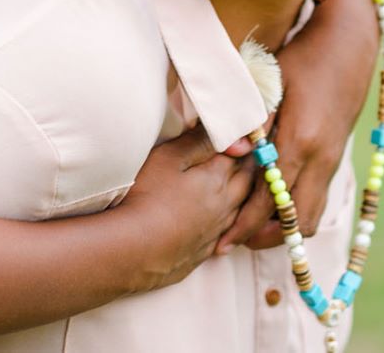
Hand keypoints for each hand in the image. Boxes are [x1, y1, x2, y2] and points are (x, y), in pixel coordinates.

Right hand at [115, 126, 255, 291]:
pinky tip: (220, 221)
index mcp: (217, 179)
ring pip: (240, 208)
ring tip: (236, 183)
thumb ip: (200, 142)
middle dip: (248, 165)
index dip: (241, 142)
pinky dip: (229, 222)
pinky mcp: (204, 251)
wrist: (135, 250)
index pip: (241, 155)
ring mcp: (216, 231)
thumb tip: (233, 135)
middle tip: (245, 154)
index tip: (242, 133)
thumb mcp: (169, 158)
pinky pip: (227, 233)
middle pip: (246, 181)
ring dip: (242, 194)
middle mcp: (224, 205)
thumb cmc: (148, 197)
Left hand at [227, 0, 378, 249]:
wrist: (349, 44)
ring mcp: (332, 160)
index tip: (223, 240)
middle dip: (264, 237)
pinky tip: (271, 204)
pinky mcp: (336, 157)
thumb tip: (231, 150)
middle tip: (232, 239)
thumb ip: (250, 119)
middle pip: (296, 220)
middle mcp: (320, 158)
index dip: (245, 224)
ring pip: (312, 215)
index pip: (270, 198)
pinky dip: (295, 210)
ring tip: (250, 226)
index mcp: (300, 140)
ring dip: (283, 227)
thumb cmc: (302, 56)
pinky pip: (317, 199)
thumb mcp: (269, 81)